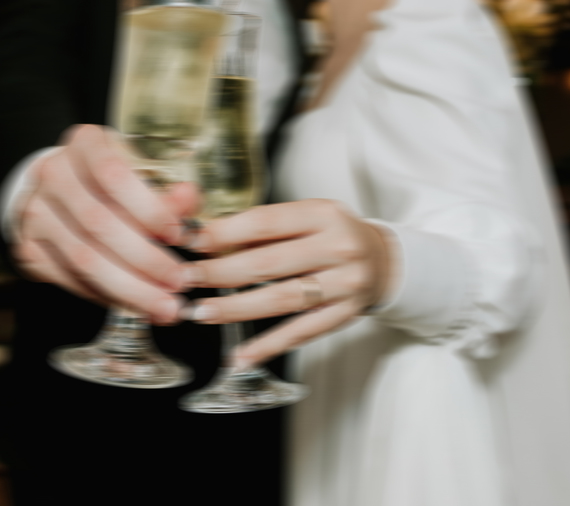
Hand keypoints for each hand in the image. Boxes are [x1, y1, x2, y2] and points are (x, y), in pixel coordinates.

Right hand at [10, 124, 198, 324]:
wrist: (61, 192)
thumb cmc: (111, 181)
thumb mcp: (142, 173)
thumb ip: (166, 190)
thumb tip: (188, 198)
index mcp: (84, 144)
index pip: (113, 174)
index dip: (148, 208)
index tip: (179, 235)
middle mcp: (52, 174)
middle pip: (98, 223)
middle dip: (145, 259)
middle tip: (179, 282)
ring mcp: (35, 213)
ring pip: (83, 258)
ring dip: (129, 288)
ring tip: (164, 306)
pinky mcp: (28, 248)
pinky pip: (70, 279)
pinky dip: (106, 296)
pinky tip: (135, 304)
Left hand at [182, 199, 394, 367]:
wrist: (384, 260)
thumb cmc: (333, 234)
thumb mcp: (306, 216)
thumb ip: (263, 227)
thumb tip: (206, 235)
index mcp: (322, 214)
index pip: (266, 222)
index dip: (224, 232)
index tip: (191, 241)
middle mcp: (338, 247)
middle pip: (270, 263)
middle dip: (221, 272)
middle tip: (185, 279)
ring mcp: (345, 285)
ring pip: (282, 299)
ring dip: (236, 309)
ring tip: (201, 313)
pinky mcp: (345, 316)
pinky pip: (301, 333)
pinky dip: (268, 346)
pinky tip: (239, 355)